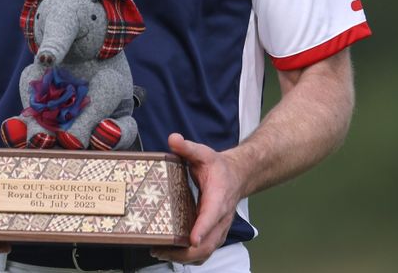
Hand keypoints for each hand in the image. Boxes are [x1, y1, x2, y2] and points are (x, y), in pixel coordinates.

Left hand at [151, 132, 243, 265]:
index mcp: (218, 197)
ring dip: (185, 258)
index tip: (192, 239)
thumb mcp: (203, 153)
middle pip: (208, 243)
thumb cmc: (218, 167)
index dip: (202, 228)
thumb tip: (173, 139)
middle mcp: (220, 218)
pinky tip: (171, 254)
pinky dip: (189, 257)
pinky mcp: (213, 233)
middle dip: (186, 251)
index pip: (211, 215)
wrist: (236, 176)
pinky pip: (204, 251)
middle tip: (161, 250)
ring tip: (160, 253)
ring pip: (206, 251)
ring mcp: (218, 228)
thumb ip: (187, 147)